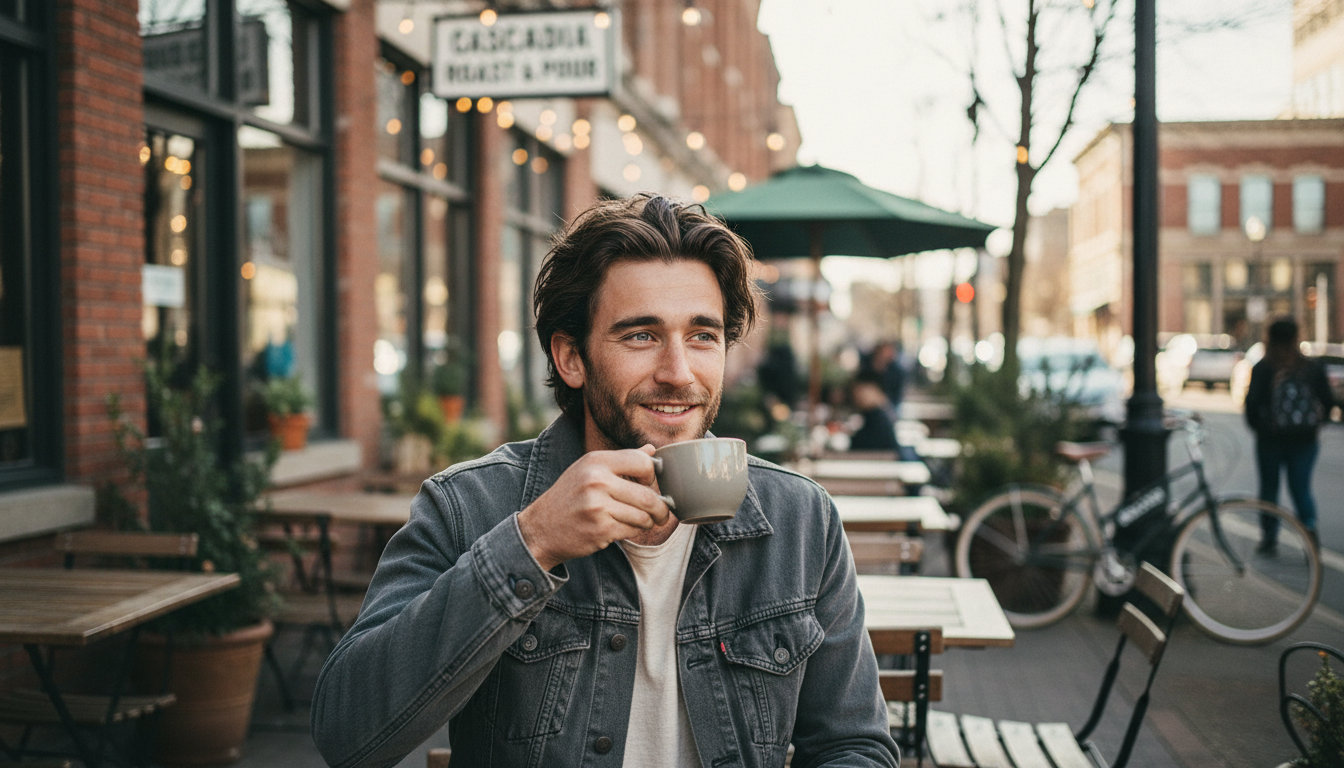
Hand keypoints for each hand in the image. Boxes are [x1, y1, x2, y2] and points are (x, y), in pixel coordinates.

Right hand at [517, 445, 670, 570]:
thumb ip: (622, 460)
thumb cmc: (569, 497)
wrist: (540, 529)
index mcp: (596, 461)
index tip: (650, 484)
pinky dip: (632, 532)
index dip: (653, 475)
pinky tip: (622, 529)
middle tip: (662, 514)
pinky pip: (632, 531)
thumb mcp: (589, 470)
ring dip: (647, 523)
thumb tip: (652, 450)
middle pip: (648, 496)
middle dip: (661, 509)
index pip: (643, 462)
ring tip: (641, 522)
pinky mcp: (600, 529)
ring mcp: (598, 506)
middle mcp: (596, 480)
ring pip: (643, 517)